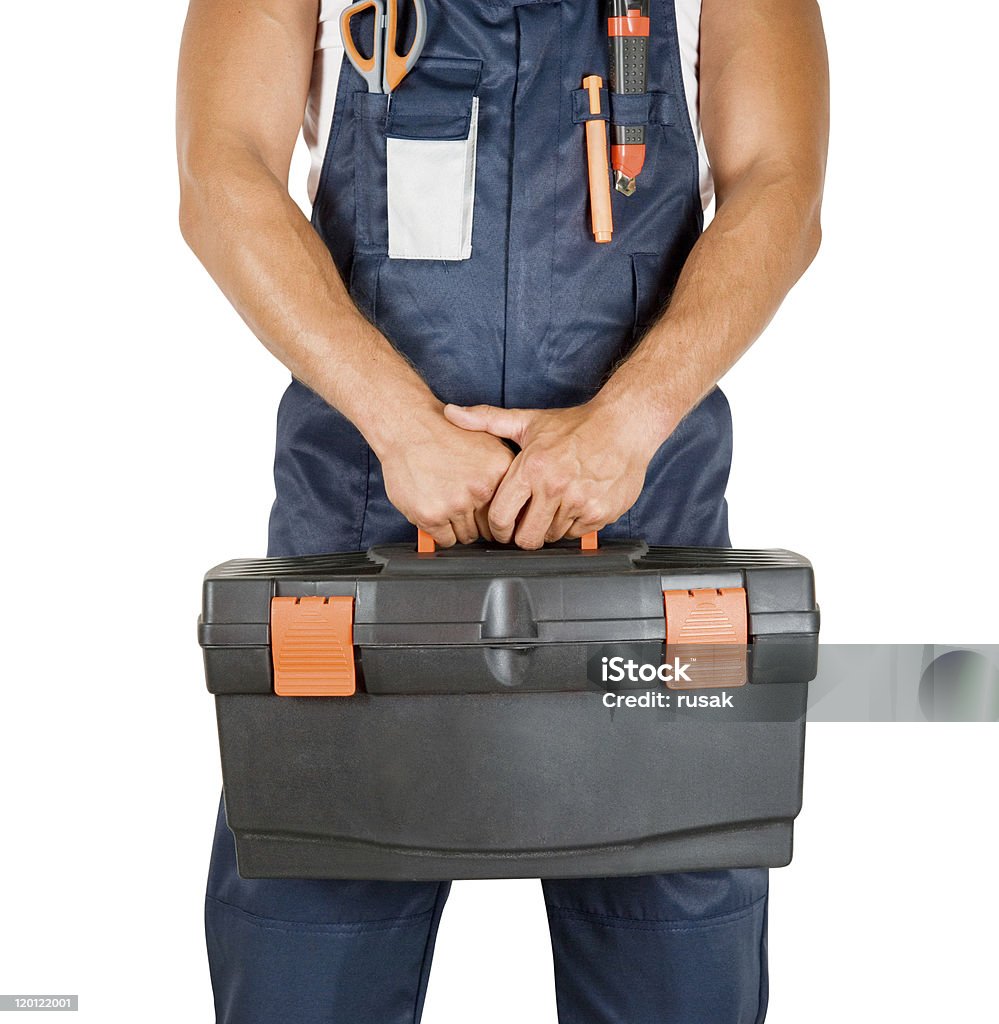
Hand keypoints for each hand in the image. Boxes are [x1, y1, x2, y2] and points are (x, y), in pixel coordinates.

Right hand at [377, 405, 514, 546]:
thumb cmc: (443, 432)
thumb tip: (517, 501)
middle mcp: (481, 488)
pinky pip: (445, 540)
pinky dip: (440, 532)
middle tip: (464, 508)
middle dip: (478, 522)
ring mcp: (455, 504)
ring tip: (447, 505)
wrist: (407, 427)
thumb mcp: (487, 439)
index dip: (498, 514)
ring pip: (467, 536)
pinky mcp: (431, 516)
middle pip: (489, 528)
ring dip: (458, 527)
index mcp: (500, 470)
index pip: (510, 511)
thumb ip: (505, 470)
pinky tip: (436, 513)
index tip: (490, 513)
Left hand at [443, 397, 663, 548]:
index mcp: (531, 468)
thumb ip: (486, 420)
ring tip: (554, 507)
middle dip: (522, 536)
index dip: (497, 528)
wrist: (624, 425)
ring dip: (549, 528)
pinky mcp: (600, 513)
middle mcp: (554, 487)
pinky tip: (574, 505)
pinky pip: (577, 535)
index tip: (501, 526)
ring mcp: (579, 502)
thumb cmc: (575, 425)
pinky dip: (573, 526)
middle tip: (526, 524)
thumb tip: (450, 412)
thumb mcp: (528, 421)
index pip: (500, 516)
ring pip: (552, 537)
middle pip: (525, 538)